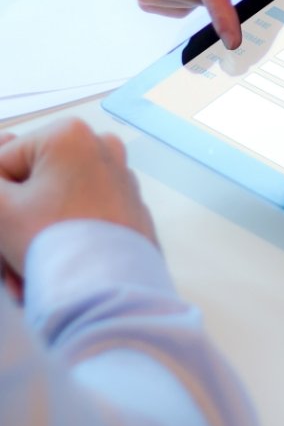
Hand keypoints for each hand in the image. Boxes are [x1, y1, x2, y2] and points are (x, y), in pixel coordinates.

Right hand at [0, 118, 156, 274]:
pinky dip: (63, 241)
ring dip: (31, 241)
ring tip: (24, 277)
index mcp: (69, 134)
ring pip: (55, 206)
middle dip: (11, 228)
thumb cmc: (57, 243)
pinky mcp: (129, 208)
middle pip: (32, 188)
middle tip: (5, 263)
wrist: (112, 290)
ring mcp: (119, 178)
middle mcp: (101, 148)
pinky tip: (50, 272)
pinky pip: (82, 219)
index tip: (0, 231)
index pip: (3, 164)